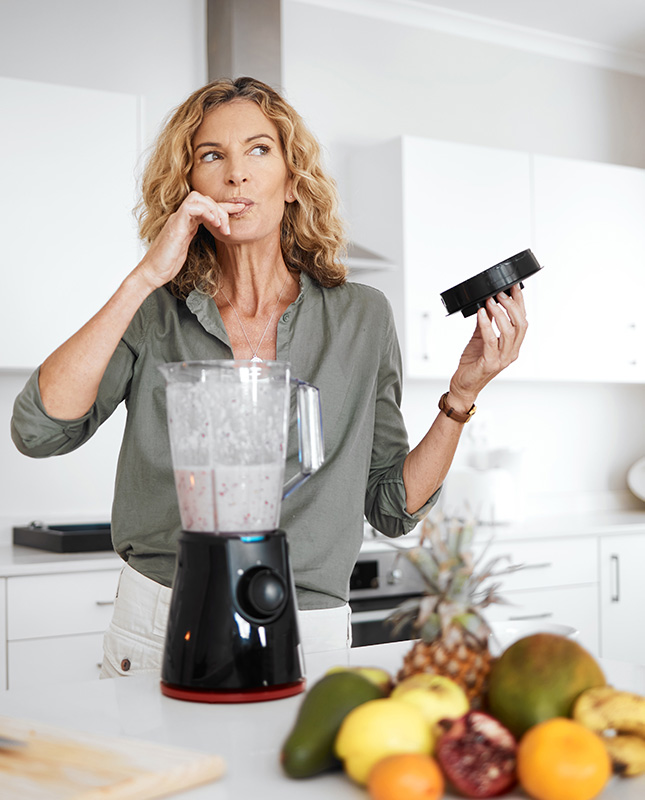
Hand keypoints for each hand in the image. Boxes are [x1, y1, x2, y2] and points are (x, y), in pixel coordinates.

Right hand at [133, 191, 244, 290]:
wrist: (152, 273)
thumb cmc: (168, 264)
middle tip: (228, 229)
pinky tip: (214, 223)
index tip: (241, 208)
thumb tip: (212, 235)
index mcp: (186, 222)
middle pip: (204, 199)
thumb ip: (195, 237)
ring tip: (222, 226)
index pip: (207, 207)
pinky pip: (191, 208)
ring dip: (214, 209)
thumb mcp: (188, 248)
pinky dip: (205, 212)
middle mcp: (181, 217)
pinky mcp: (175, 225)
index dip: (225, 206)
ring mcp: (177, 219)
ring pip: (198, 198)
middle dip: (221, 209)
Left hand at [448, 284, 527, 407]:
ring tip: (490, 301)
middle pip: (521, 324)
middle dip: (512, 305)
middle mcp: (511, 352)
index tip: (514, 287)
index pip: (522, 320)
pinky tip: (481, 314)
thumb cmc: (473, 364)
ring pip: (509, 331)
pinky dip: (487, 325)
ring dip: (500, 313)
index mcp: (512, 345)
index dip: (520, 303)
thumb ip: (486, 322)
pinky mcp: (490, 363)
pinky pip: (491, 340)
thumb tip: (488, 304)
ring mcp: (502, 359)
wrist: (463, 385)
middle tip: (499, 294)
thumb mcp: (481, 338)